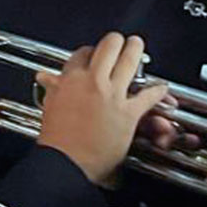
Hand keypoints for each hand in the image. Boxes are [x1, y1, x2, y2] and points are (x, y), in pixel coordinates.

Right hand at [36, 33, 169, 185]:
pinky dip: (157, 90)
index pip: (83, 53)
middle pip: (108, 46)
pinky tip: (161, 87)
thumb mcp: (50, 108)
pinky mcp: (128, 112)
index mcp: (70, 79)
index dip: (91, 51)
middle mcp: (92, 81)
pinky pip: (148, 95)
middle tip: (120, 42)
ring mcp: (112, 95)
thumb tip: (45, 78)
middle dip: (116, 42)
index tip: (94, 55)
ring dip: (135, 49)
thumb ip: (53, 89)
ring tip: (137, 45)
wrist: (66, 164)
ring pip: (129, 60)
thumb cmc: (57, 142)